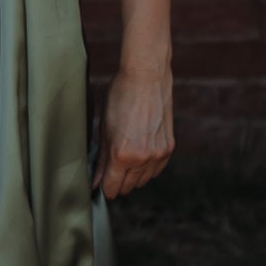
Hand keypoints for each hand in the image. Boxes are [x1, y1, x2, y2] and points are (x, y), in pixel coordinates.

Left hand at [98, 57, 176, 200]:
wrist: (146, 77)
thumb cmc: (120, 97)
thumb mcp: (104, 127)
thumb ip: (102, 157)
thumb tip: (96, 179)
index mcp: (121, 155)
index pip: (112, 188)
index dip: (104, 188)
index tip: (100, 184)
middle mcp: (142, 159)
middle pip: (128, 187)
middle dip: (117, 181)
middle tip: (110, 169)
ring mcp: (158, 154)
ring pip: (143, 180)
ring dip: (133, 175)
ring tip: (124, 157)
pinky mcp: (169, 148)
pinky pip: (156, 170)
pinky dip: (147, 167)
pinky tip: (139, 154)